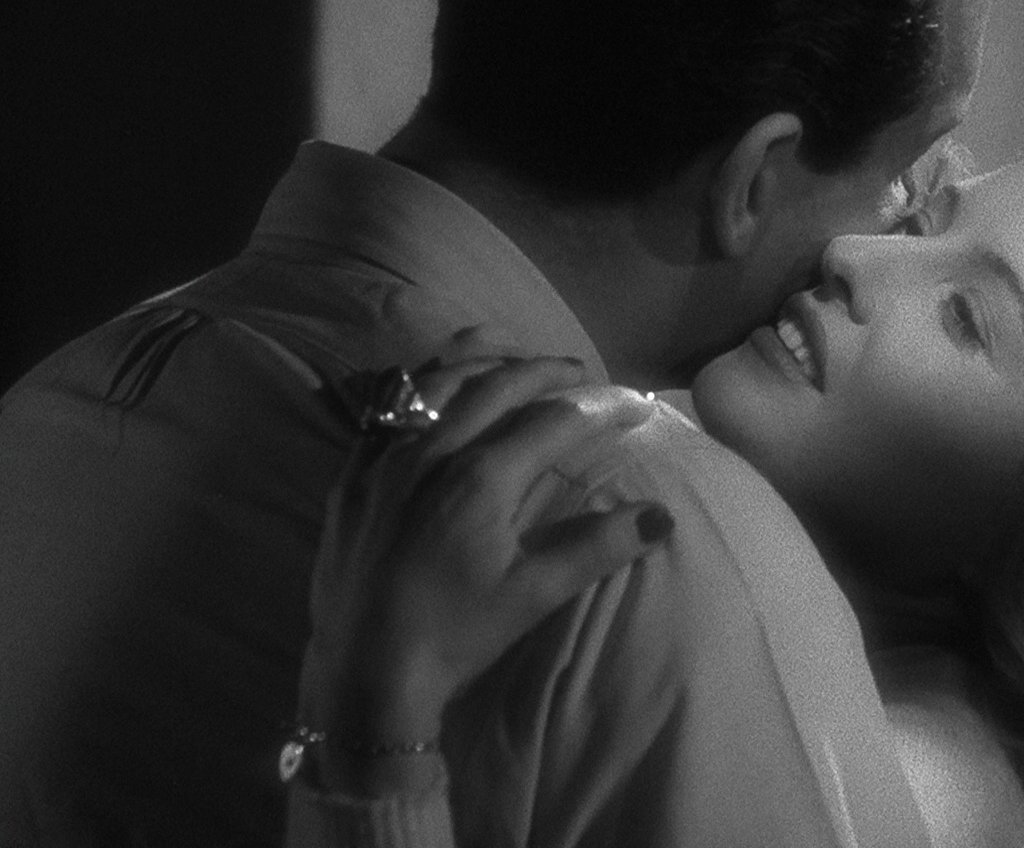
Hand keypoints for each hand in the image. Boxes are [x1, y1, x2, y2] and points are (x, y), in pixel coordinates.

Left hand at [299, 349, 668, 794]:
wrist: (361, 675)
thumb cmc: (455, 636)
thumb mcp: (532, 596)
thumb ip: (597, 548)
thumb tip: (661, 516)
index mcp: (481, 478)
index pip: (555, 420)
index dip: (601, 406)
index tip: (634, 403)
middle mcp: (432, 450)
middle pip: (498, 383)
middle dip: (546, 369)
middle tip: (581, 373)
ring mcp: (385, 455)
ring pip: (438, 379)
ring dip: (484, 360)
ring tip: (514, 358)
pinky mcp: (352, 471)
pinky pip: (387, 403)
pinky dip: (422, 382)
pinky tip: (437, 386)